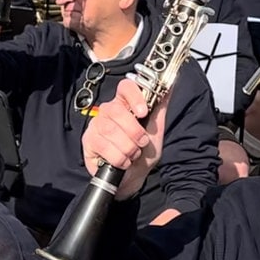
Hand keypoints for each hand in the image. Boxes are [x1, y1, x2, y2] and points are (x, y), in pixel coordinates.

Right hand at [81, 79, 169, 199]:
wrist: (135, 176)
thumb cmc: (144, 150)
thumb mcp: (156, 128)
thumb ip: (160, 105)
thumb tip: (170, 83)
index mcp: (125, 103)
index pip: (125, 86)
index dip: (134, 96)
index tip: (144, 112)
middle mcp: (108, 110)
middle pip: (117, 110)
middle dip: (134, 131)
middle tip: (142, 142)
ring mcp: (96, 125)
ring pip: (110, 130)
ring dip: (128, 146)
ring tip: (133, 154)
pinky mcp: (88, 141)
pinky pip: (103, 146)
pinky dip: (119, 157)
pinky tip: (123, 162)